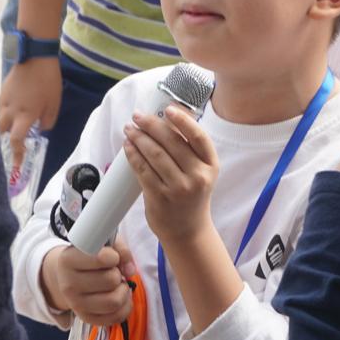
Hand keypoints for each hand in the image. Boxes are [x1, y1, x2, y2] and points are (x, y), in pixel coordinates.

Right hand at [0, 57, 62, 170]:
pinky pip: (1, 107)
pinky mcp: (2, 90)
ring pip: (0, 119)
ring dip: (6, 127)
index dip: (17, 154)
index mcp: (24, 115)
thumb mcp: (54, 103)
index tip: (17, 164)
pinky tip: (15, 110)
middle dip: (5, 142)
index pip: (16, 141)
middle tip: (12, 147)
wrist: (35, 56)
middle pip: (1, 132)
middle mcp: (10, 110)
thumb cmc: (48, 81)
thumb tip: (40, 128)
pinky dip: (6, 113)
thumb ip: (47, 120)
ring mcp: (4, 99)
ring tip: (15, 127)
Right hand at [41, 242, 138, 327]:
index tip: (112, 256)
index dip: (114, 256)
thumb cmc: (88, 255)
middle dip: (118, 274)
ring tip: (119, 284)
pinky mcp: (86, 318)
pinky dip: (125, 306)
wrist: (69, 275)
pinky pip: (115, 317)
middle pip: (110, 280)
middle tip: (113, 271)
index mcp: (68, 260)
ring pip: (114, 301)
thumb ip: (119, 248)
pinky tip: (120, 295)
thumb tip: (130, 270)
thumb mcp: (101, 242)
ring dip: (123, 291)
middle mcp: (68, 284)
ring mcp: (76, 304)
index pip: (101, 258)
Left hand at [122, 105, 218, 245]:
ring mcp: (178, 188)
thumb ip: (188, 150)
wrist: (188, 230)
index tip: (167, 109)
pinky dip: (133, 155)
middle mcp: (198, 176)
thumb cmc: (192, 195)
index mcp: (211, 165)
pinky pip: (143, 170)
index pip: (198, 137)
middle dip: (151, 125)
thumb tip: (164, 119)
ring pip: (155, 154)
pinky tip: (128, 146)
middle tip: (137, 116)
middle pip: (172, 142)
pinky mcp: (159, 197)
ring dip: (139, 138)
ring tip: (130, 129)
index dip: (183, 120)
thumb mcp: (200, 172)